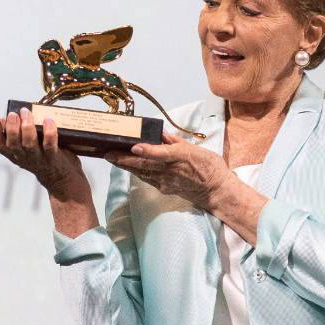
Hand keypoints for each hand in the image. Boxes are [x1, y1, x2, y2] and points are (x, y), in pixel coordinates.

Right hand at [0, 107, 89, 196]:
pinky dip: (49, 132)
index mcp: (14, 153)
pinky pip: (50, 145)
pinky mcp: (53, 158)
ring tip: (27, 114)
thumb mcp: (25, 147)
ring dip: (27, 128)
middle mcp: (23, 157)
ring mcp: (38, 158)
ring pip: (29, 144)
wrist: (61, 179)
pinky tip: (48, 120)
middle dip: (11, 128)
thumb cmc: (42, 156)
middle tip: (13, 114)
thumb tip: (6, 116)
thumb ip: (17, 133)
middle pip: (12, 145)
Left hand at [104, 131, 233, 210]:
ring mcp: (166, 181)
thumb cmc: (208, 166)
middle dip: (124, 159)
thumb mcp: (194, 148)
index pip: (161, 153)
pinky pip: (147, 179)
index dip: (146, 150)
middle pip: (144, 165)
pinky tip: (128, 167)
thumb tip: (160, 134)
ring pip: (142, 173)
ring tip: (112, 158)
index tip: (134, 146)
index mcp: (180, 157)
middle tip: (108, 153)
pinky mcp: (164, 188)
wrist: (216, 190)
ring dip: (126, 166)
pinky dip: (136, 172)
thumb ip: (174, 141)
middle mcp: (170, 170)